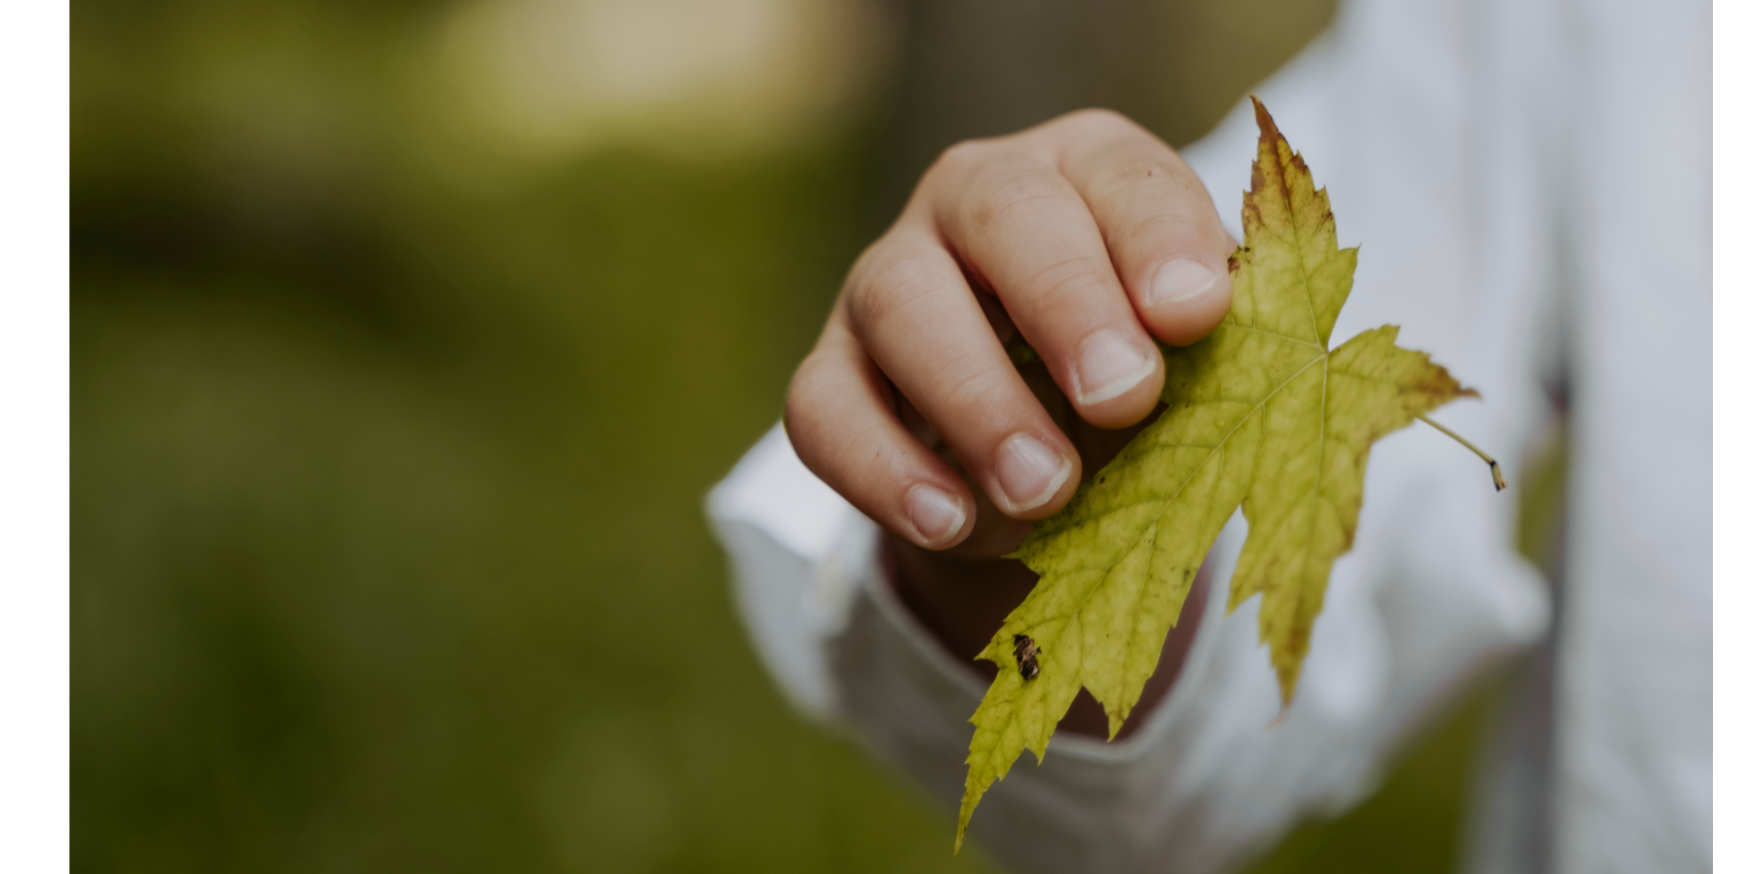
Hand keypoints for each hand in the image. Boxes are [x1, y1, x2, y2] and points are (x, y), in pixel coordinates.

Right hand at [784, 110, 1231, 731]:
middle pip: (1004, 214)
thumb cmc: (1139, 383)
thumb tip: (1268, 399)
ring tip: (1044, 491)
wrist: (1040, 449)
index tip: (1197, 315)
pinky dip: (882, 471)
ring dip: (976, 399)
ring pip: (901, 303)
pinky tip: (949, 523)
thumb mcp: (1197, 366)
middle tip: (1124, 399)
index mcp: (1084, 172)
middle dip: (1067, 305)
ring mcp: (887, 279)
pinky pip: (824, 408)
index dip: (1160, 238)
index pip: (1122, 175)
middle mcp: (974, 199)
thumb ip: (1224, 364)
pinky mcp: (830, 369)